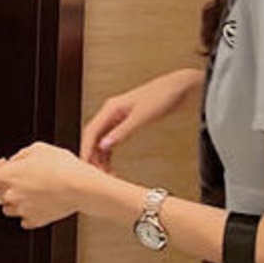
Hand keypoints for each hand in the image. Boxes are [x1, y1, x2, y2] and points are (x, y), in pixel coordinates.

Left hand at [0, 141, 89, 229]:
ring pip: (7, 210)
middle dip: (1, 187)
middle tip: (15, 181)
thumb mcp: (39, 148)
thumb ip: (21, 155)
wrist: (81, 187)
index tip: (2, 167)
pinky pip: (25, 221)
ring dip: (14, 202)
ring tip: (29, 193)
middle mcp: (12, 195)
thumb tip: (15, 161)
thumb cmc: (63, 166)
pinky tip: (38, 204)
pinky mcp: (37, 221)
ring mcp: (23, 210)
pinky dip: (28, 214)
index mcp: (9, 176)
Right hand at [80, 69, 200, 170]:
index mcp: (111, 107)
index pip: (91, 131)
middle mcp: (112, 112)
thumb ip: (122, 132)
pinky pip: (112, 139)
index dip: (86, 149)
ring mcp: (119, 117)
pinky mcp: (127, 122)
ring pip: (102, 139)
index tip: (85, 165)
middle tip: (97, 173)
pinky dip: (109, 152)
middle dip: (92, 155)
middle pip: (94, 136)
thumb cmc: (162, 96)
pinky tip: (110, 162)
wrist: (178, 89)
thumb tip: (104, 145)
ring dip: (100, 156)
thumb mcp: (141, 117)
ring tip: (104, 171)